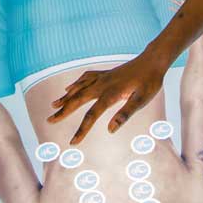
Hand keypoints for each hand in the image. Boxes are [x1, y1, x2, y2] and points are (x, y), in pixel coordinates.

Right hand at [47, 52, 167, 143]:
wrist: (153, 60)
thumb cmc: (150, 82)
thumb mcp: (142, 100)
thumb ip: (125, 114)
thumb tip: (110, 130)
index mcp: (110, 95)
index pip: (91, 116)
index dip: (81, 130)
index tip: (73, 142)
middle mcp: (102, 85)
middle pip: (78, 100)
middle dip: (63, 112)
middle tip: (50, 120)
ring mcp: (103, 78)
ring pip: (79, 88)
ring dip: (66, 98)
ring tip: (53, 105)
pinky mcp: (105, 74)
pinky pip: (85, 78)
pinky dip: (75, 84)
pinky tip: (69, 87)